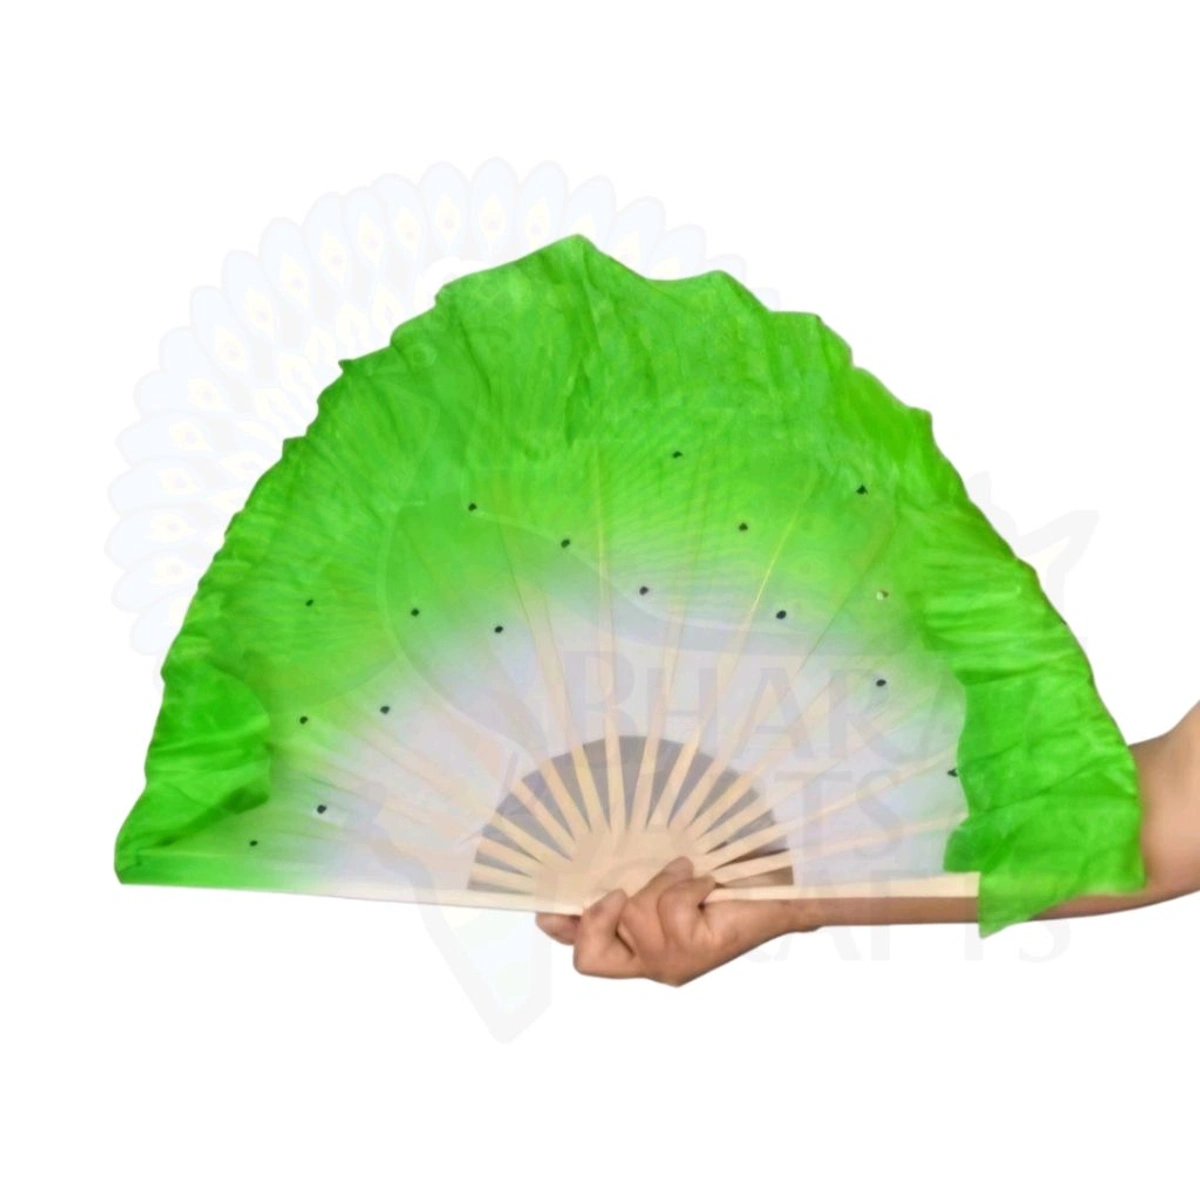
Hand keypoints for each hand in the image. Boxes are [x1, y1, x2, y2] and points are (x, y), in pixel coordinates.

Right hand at [535, 857, 816, 985]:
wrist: (787, 885)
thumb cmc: (735, 876)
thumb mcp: (673, 873)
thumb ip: (632, 877)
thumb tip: (574, 877)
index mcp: (642, 948)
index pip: (587, 953)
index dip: (562, 934)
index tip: (545, 910)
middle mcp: (655, 963)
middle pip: (591, 954)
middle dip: (598, 916)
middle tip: (620, 892)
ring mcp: (676, 961)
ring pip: (632, 916)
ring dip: (662, 884)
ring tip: (691, 876)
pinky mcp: (699, 952)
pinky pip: (668, 909)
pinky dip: (687, 886)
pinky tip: (710, 885)